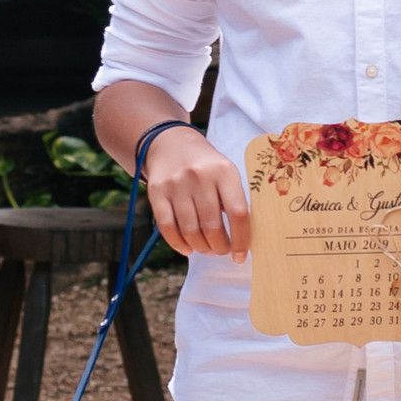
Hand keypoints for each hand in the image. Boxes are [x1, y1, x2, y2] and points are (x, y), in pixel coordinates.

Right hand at [145, 128, 249, 260]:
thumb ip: (235, 200)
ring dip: (200, 247)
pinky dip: (178, 244)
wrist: (171, 144)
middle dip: (219, 247)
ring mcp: (176, 184)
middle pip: (212, 226)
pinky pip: (167, 227)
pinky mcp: (156, 192)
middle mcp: (199, 176)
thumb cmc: (207, 166)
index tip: (240, 256)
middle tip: (221, 251)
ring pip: (190, 230)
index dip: (241, 240)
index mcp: (224, 171)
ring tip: (206, 249)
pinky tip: (188, 249)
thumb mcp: (226, 173)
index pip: (238, 213)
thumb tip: (244, 240)